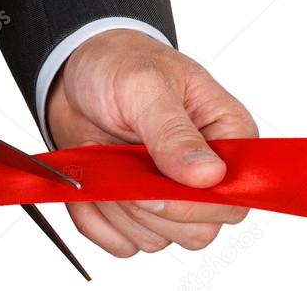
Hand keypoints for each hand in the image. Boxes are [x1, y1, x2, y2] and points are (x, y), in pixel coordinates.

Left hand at [48, 29, 257, 256]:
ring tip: (100, 165)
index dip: (192, 205)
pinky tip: (87, 187)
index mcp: (226, 138)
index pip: (233, 200)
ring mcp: (167, 196)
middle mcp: (203, 176)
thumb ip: (173, 132)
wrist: (73, 72)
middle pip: (197, 233)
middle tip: (116, 168)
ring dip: (116, 211)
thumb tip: (209, 176)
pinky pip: (120, 242)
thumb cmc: (119, 64)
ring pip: (155, 241)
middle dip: (147, 210)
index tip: (149, 186)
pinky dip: (95, 221)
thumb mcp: (145, 86)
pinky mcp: (132, 210)